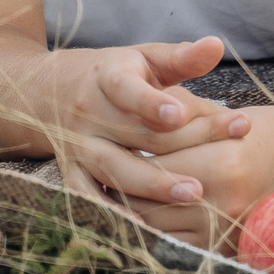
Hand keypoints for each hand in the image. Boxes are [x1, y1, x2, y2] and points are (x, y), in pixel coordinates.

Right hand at [44, 37, 252, 205]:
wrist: (52, 91)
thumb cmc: (118, 74)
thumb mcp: (145, 58)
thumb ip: (182, 57)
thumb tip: (217, 45)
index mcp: (108, 78)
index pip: (128, 91)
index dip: (152, 103)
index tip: (180, 114)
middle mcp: (88, 115)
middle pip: (135, 136)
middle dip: (180, 148)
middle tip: (221, 161)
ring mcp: (78, 148)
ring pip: (114, 170)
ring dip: (153, 186)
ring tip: (193, 195)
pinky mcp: (72, 174)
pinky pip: (91, 199)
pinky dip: (115, 214)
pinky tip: (147, 227)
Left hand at [109, 104, 273, 248]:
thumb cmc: (259, 131)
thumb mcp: (220, 114)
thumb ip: (179, 117)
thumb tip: (129, 114)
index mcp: (224, 163)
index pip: (158, 163)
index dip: (128, 152)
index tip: (106, 143)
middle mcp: (225, 202)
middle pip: (152, 198)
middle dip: (122, 184)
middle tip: (97, 169)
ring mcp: (225, 230)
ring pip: (156, 225)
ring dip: (131, 210)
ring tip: (108, 190)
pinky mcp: (223, 248)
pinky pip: (173, 245)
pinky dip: (152, 230)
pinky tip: (136, 212)